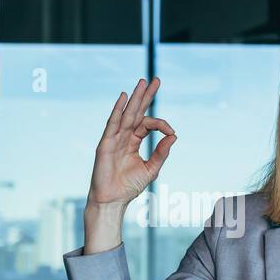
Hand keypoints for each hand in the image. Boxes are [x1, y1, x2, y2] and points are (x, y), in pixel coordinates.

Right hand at [87, 77, 174, 206]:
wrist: (113, 200)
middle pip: (136, 111)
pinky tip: (124, 97)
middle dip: (146, 96)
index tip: (171, 132)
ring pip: (126, 114)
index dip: (161, 124)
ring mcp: (114, 138)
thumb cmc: (129, 187)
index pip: (148, 124)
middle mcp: (124, 136)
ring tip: (143, 82)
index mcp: (134, 141)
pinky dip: (118, 110)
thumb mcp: (151, 169)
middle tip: (155, 79)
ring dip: (135, 97)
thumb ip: (162, 153)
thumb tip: (174, 136)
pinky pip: (112, 124)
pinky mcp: (106, 144)